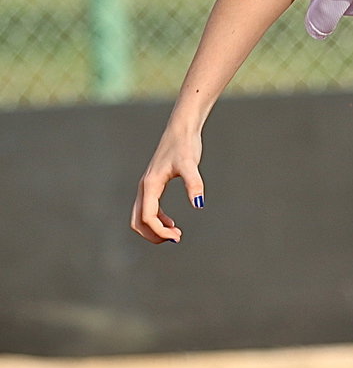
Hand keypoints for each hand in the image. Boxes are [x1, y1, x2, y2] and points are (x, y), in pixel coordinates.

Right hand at [130, 128, 204, 243]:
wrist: (181, 129)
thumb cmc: (185, 145)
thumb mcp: (190, 164)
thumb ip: (194, 183)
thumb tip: (199, 204)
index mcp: (150, 185)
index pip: (147, 217)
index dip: (160, 232)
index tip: (178, 237)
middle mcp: (145, 187)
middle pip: (138, 220)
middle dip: (153, 234)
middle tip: (175, 238)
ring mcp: (148, 186)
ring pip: (141, 215)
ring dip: (155, 229)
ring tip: (176, 234)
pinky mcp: (154, 183)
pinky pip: (149, 208)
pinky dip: (158, 220)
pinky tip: (172, 223)